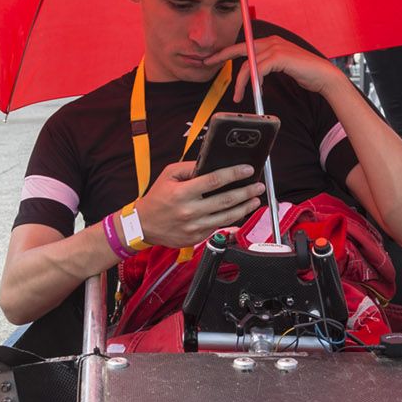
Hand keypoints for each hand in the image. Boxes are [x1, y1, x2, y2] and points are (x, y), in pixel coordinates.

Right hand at [137, 159, 263, 248]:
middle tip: (258, 186)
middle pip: (225, 200)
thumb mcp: (169, 175)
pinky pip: (218, 226)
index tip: (247, 169)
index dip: (234, 174)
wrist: (143, 226)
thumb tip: (212, 163)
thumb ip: (190, 168)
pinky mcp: (196, 237)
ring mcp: (194, 226)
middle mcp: (189, 211)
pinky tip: (240, 211)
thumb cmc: (157, 198)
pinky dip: (231, 218)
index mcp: (182, 193)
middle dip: (246, 192)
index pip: (214, 180)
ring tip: (255, 199)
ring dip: (244, 208)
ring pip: (226, 217)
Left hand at [218, 34, 339, 103]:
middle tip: (207, 63)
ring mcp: (275, 48)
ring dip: (240, 83)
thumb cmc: (305, 74)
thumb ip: (267, 67)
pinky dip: (253, 81)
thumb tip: (253, 76)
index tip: (214, 58)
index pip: (244, 45)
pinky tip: (256, 90)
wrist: (324, 76)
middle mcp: (271, 41)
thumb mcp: (282, 68)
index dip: (227, 51)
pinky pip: (257, 70)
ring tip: (238, 96)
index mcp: (271, 42)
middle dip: (221, 56)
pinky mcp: (278, 57)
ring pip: (248, 65)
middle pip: (240, 49)